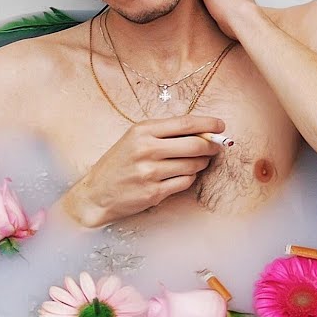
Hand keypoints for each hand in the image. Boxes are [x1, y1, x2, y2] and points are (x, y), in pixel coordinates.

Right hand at [61, 115, 225, 226]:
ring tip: (197, 161)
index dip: (208, 124)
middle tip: (217, 147)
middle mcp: (146, 150)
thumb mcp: (134, 139)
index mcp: (142, 131)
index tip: (220, 126)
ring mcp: (150, 173)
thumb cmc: (119, 163)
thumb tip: (201, 133)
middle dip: (211, 146)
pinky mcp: (154, 192)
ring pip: (192, 165)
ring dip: (201, 163)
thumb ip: (164, 134)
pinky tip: (182, 175)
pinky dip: (189, 178)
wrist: (96, 193)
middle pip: (194, 145)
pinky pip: (185, 182)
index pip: (184, 124)